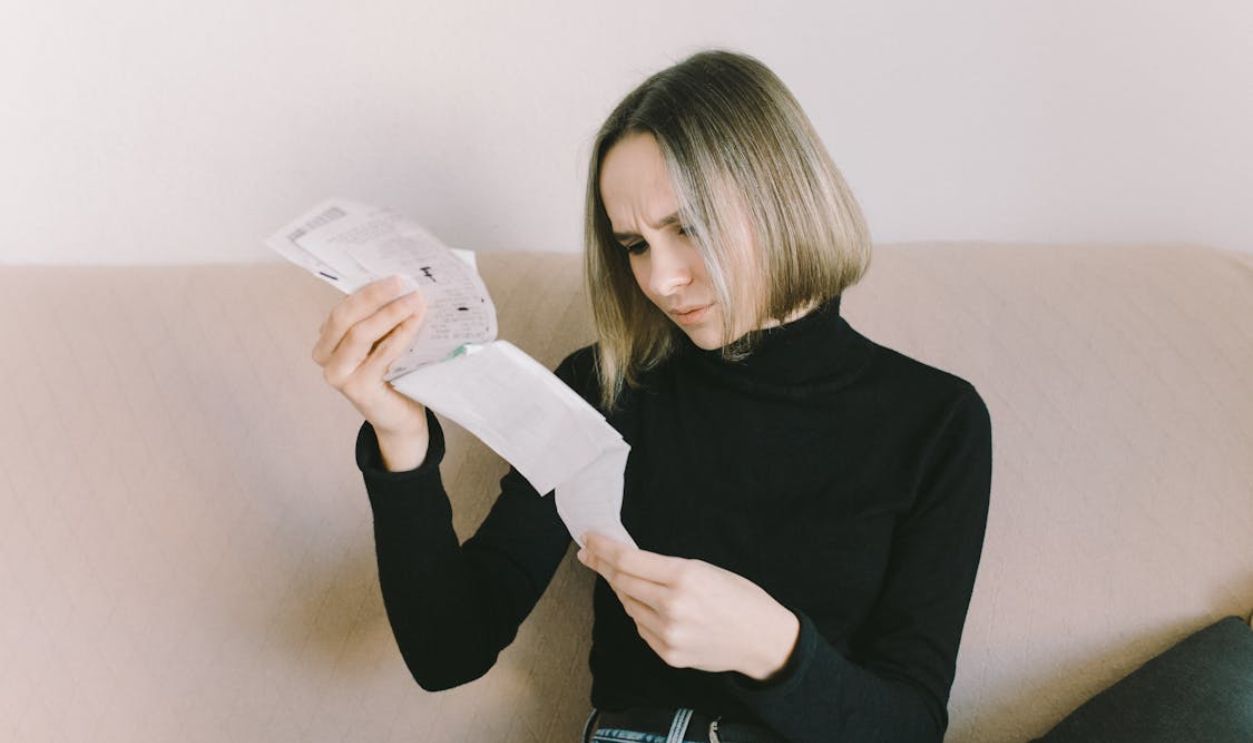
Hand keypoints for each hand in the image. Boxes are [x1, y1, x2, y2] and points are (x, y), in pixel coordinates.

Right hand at [312, 274, 428, 437]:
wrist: (401, 416)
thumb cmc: (392, 374)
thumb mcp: (382, 341)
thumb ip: (381, 318)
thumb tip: (402, 284)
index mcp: (328, 340)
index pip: (343, 307)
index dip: (368, 290)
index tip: (394, 276)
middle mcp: (325, 357)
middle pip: (345, 317)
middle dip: (375, 296)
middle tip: (402, 282)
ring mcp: (338, 375)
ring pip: (360, 333)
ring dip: (390, 313)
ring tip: (414, 300)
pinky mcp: (357, 388)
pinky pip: (380, 354)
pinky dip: (399, 335)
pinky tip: (414, 322)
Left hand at [576, 532, 799, 680]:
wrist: (762, 640)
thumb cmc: (739, 598)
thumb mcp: (706, 569)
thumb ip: (665, 568)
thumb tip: (627, 562)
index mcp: (684, 577)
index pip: (628, 560)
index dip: (603, 548)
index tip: (588, 539)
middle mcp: (672, 606)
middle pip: (621, 582)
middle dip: (601, 565)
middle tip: (589, 554)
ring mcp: (669, 634)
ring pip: (628, 606)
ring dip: (623, 590)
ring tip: (627, 580)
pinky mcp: (668, 655)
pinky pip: (641, 628)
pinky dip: (639, 613)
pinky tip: (650, 606)